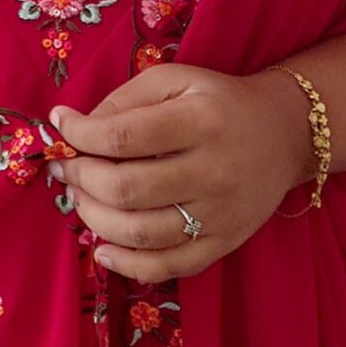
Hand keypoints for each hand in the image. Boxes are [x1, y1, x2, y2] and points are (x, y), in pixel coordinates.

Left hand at [51, 62, 313, 282]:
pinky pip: (169, 266)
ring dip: (94, 218)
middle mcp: (213, 171)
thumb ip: (123, 100)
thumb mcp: (174, 80)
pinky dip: (128, 264)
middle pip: (125, 188)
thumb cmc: (217, 102)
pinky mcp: (225, 242)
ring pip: (140, 232)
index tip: (60, 126)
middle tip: (64, 168)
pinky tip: (102, 249)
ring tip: (79, 198)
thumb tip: (73, 127)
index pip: (122, 136)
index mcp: (199, 121)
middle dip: (80, 179)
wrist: (285, 133)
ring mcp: (220, 214)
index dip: (79, 135)